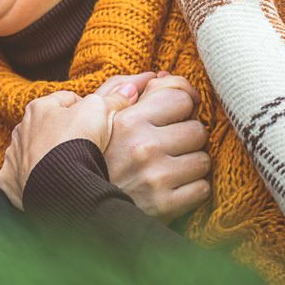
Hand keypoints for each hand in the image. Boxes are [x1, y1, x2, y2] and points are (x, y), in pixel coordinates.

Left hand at [0, 80, 145, 208]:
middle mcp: (21, 129)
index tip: (99, 122)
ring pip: (34, 150)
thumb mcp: (100, 112)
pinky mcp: (11, 180)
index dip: (87, 109)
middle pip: (49, 126)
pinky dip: (33, 178)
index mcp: (39, 107)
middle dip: (65, 133)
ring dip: (47, 155)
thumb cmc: (77, 142)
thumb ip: (113, 99)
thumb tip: (129, 89)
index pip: (67, 100)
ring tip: (70, 166)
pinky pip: (21, 176)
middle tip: (87, 146)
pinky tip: (49, 182)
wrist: (60, 185)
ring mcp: (14, 155)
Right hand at [102, 72, 210, 222]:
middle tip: (170, 146)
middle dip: (187, 137)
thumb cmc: (93, 159)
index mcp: (128, 120)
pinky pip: (202, 189)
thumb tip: (160, 75)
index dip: (183, 104)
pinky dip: (192, 190)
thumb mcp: (98, 119)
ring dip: (191, 164)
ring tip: (170, 168)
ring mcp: (156, 177)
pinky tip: (173, 188)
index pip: (180, 97)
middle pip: (197, 129)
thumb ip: (124, 90)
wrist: (80, 209)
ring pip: (203, 160)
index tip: (181, 112)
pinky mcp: (165, 206)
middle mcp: (143, 146)